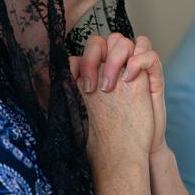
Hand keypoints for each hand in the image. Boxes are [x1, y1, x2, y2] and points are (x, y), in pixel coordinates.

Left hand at [71, 33, 166, 154]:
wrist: (128, 153)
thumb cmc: (101, 136)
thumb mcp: (76, 112)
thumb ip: (61, 91)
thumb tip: (40, 73)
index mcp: (98, 72)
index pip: (90, 49)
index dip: (82, 62)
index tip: (81, 86)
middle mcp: (117, 67)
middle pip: (106, 40)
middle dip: (95, 57)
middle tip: (93, 87)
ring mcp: (135, 70)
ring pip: (126, 42)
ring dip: (115, 57)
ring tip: (109, 86)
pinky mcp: (153, 78)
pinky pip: (149, 55)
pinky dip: (139, 61)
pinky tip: (129, 79)